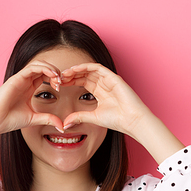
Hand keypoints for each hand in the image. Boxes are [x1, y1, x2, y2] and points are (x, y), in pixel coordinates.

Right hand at [0, 60, 64, 134]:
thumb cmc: (9, 120)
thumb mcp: (34, 119)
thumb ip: (48, 119)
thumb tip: (62, 126)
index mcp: (29, 88)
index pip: (45, 76)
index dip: (55, 78)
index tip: (61, 87)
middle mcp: (25, 81)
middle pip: (43, 67)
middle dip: (55, 72)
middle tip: (61, 81)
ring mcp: (20, 79)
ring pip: (38, 64)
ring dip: (51, 68)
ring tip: (58, 78)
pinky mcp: (16, 78)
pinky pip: (31, 67)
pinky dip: (43, 68)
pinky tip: (52, 75)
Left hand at [60, 63, 183, 163]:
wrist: (131, 120)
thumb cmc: (117, 120)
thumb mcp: (93, 117)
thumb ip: (79, 117)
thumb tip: (65, 123)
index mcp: (100, 92)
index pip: (82, 82)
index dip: (71, 81)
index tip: (59, 84)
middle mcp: (104, 84)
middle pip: (84, 74)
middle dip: (71, 74)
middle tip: (58, 77)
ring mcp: (109, 79)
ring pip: (89, 69)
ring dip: (76, 69)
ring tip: (64, 73)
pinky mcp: (113, 77)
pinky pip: (97, 67)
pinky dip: (85, 66)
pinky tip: (75, 69)